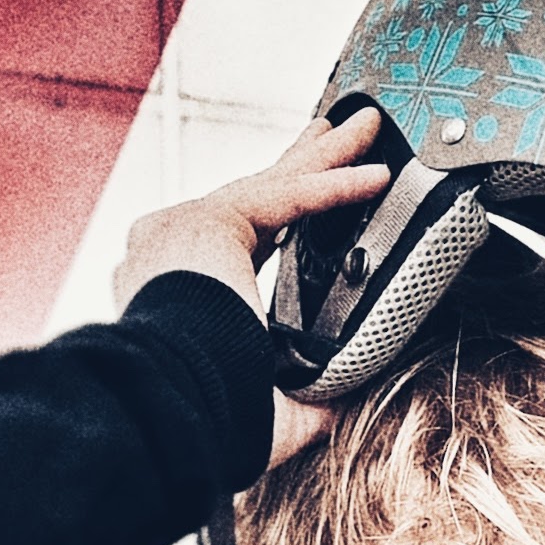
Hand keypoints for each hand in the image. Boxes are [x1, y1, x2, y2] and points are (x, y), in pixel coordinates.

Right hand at [115, 109, 388, 468]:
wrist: (170, 405)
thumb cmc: (202, 415)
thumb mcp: (261, 409)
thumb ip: (298, 402)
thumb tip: (337, 409)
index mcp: (181, 292)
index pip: (242, 240)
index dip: (285, 213)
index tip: (315, 190)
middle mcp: (173, 251)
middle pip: (257, 196)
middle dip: (305, 161)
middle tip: (341, 131)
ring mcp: (181, 228)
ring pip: (272, 185)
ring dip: (326, 158)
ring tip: (366, 129)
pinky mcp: (206, 221)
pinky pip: (285, 197)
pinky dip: (334, 188)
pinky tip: (374, 177)